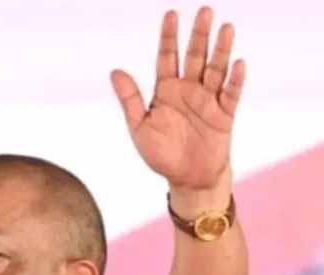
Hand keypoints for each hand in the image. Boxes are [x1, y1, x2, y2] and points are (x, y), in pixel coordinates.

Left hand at [110, 7, 245, 192]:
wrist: (186, 179)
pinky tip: (237, 63)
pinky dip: (234, 80)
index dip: (169, 37)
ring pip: (216, 70)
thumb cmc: (161, 153)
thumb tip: (115, 71)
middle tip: (204, 10)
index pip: (167, 58)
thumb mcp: (139, 126)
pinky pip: (231, 94)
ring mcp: (208, 101)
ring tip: (225, 28)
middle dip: (199, 35)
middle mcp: (188, 90)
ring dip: (221, 50)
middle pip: (195, 57)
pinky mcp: (224, 115)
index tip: (171, 14)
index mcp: (166, 91)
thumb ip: (130, 99)